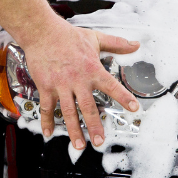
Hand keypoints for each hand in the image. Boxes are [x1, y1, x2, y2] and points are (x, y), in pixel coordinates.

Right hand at [21, 16, 139, 148]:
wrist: (42, 32)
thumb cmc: (69, 36)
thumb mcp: (96, 38)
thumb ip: (117, 44)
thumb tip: (135, 45)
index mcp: (92, 69)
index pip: (111, 85)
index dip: (124, 97)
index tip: (134, 109)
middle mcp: (78, 80)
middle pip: (88, 107)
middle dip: (94, 126)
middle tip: (99, 141)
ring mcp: (61, 85)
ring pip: (68, 112)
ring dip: (74, 130)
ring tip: (79, 145)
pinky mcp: (46, 87)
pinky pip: (47, 107)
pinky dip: (47, 121)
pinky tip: (48, 132)